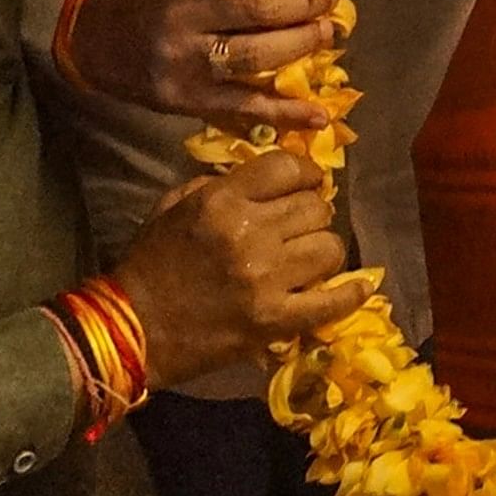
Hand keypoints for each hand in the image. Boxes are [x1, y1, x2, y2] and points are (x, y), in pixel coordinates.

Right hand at [64, 0, 355, 127]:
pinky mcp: (187, 98)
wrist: (95, 39)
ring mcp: (186, 59)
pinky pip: (244, 106)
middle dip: (309, 4)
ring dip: (303, 46)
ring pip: (258, 56)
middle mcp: (185, 11)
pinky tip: (318, 115)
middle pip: (262, 8)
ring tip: (329, 34)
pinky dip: (285, 113)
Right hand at [112, 149, 361, 383]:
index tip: (310, 182)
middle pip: (315, 207)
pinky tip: (359, 287)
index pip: (287, 168)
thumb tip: (265, 181)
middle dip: (315, 212)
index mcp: (222, 201)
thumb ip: (218, 186)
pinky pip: (331, 302)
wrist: (135, 328)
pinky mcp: (275, 320)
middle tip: (306, 224)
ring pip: (330, 248)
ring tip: (313, 257)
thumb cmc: (150, 264)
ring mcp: (266, 279)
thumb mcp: (173, 207)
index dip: (306, 172)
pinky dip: (350, 294)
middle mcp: (250, 233)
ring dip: (325, 249)